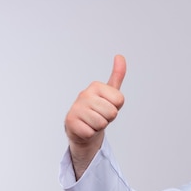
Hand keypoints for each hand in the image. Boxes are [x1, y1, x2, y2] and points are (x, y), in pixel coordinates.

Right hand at [64, 55, 125, 178]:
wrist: (82, 127)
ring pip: (101, 123)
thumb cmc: (98, 109)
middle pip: (112, 113)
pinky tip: (85, 128)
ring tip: (92, 121)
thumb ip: (117, 76)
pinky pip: (91, 132)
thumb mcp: (110, 93)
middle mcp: (84, 94)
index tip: (107, 106)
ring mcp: (76, 108)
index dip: (116, 107)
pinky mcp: (70, 122)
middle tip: (99, 115)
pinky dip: (90, 133)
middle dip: (108, 118)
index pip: (119, 101)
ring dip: (99, 126)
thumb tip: (120, 56)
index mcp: (95, 86)